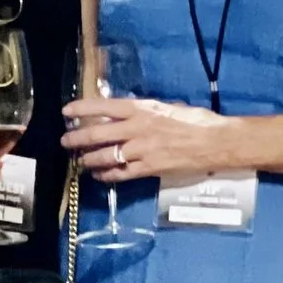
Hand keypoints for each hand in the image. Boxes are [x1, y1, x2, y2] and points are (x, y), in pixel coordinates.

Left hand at [63, 96, 242, 182]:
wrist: (216, 142)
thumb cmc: (196, 121)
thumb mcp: (167, 107)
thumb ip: (146, 112)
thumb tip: (128, 114)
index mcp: (142, 109)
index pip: (103, 106)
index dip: (81, 109)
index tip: (66, 111)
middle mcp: (137, 129)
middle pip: (97, 134)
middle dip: (77, 138)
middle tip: (66, 142)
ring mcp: (142, 151)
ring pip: (105, 156)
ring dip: (88, 159)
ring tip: (80, 161)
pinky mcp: (149, 169)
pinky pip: (121, 174)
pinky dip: (107, 175)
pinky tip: (100, 176)